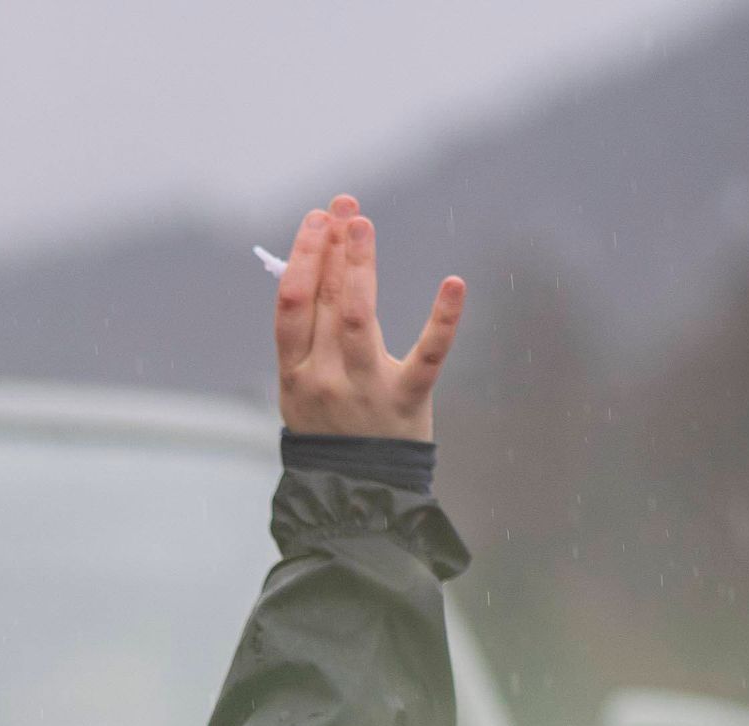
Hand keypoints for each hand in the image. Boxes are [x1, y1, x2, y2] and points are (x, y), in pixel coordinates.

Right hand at [271, 195, 461, 440]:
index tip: (318, 220)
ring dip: (360, 265)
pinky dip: (443, 320)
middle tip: (345, 206)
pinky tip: (455, 283)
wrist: (356, 496)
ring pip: (359, 318)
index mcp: (294, 375)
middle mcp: (324, 379)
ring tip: (362, 225)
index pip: (292, 304)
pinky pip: (427, 356)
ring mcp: (364, 390)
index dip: (304, 256)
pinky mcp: (407, 402)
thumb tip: (316, 264)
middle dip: (332, 247)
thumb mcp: (303, 389)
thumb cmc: (332, 431)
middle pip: (324, 301)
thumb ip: (310, 336)